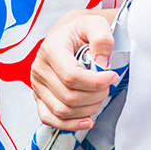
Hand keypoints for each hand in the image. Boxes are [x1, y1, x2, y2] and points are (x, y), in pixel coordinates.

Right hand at [28, 12, 119, 130]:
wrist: (67, 36)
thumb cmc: (81, 32)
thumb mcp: (95, 24)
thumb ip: (102, 39)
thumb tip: (101, 63)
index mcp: (50, 49)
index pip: (71, 76)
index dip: (96, 82)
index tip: (112, 76)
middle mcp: (39, 68)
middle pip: (69, 96)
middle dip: (95, 96)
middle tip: (107, 86)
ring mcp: (37, 85)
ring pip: (62, 110)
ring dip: (87, 109)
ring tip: (99, 97)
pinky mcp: (39, 97)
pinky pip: (49, 119)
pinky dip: (69, 125)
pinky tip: (87, 121)